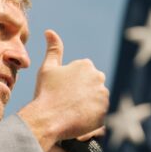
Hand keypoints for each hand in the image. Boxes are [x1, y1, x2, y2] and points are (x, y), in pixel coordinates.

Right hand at [18, 30, 108, 150]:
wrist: (47, 120)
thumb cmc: (45, 93)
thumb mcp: (47, 68)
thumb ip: (53, 49)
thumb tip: (50, 31)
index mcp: (85, 65)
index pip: (83, 74)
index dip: (72, 85)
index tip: (63, 92)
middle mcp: (98, 78)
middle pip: (92, 86)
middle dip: (83, 93)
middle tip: (67, 103)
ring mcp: (103, 96)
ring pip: (97, 100)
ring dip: (88, 105)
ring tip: (72, 112)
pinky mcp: (105, 113)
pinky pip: (100, 114)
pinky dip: (91, 117)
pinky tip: (78, 119)